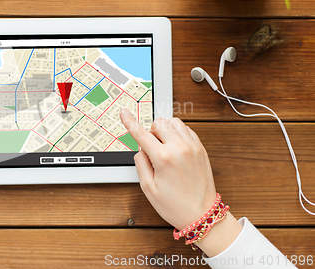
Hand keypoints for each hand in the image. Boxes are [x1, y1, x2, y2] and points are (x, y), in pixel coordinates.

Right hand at [120, 110, 241, 255]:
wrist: (202, 214)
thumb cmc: (175, 205)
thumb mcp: (148, 188)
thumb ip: (141, 164)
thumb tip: (141, 149)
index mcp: (164, 158)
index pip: (141, 134)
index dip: (130, 122)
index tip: (124, 113)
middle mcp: (179, 148)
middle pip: (159, 123)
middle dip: (151, 132)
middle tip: (152, 149)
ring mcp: (192, 147)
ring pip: (174, 122)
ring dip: (165, 130)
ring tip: (164, 147)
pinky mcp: (201, 148)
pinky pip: (186, 129)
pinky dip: (178, 133)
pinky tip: (175, 147)